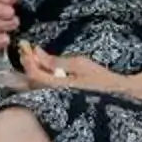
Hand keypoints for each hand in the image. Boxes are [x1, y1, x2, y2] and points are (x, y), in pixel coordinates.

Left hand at [15, 42, 136, 96]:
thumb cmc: (100, 78)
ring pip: (36, 84)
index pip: (34, 74)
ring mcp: (57, 97)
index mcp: (58, 87)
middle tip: (25, 47)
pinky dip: (39, 74)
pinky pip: (44, 85)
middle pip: (31, 80)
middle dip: (26, 63)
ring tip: (31, 54)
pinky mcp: (62, 95)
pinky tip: (42, 65)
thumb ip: (56, 61)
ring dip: (31, 68)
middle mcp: (54, 94)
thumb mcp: (79, 64)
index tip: (27, 45)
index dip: (28, 59)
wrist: (116, 93)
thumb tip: (37, 53)